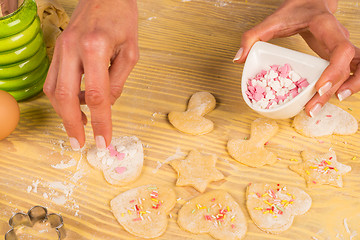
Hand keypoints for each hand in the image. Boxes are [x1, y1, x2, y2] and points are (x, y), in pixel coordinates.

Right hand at [43, 0, 138, 149]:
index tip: (103, 140)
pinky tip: (75, 105)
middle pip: (67, 98)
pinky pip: (53, 80)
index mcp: (96, 48)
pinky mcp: (57, 50)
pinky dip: (62, 98)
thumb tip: (106, 106)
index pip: (98, 96)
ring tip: (80, 125)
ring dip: (65, 114)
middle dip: (73, 125)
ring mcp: (61, 48)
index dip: (101, 122)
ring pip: (54, 91)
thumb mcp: (131, 51)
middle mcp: (72, 49)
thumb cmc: (121, 18)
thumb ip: (119, 81)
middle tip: (80, 144)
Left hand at [233, 0, 358, 116]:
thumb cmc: (295, 11)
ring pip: (359, 68)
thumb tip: (238, 59)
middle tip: (314, 107)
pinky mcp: (341, 55)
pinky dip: (350, 83)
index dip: (334, 71)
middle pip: (350, 65)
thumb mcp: (271, 21)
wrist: (310, 2)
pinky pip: (354, 69)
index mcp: (326, 27)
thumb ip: (252, 37)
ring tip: (331, 102)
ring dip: (352, 86)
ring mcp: (344, 46)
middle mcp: (340, 38)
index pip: (341, 50)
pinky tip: (333, 96)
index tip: (319, 88)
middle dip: (336, 88)